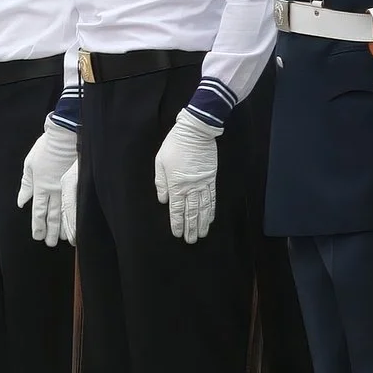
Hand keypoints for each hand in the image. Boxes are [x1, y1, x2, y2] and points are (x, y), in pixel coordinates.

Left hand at [16, 119, 76, 246]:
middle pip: (52, 215)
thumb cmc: (45, 149)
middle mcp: (54, 190)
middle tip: (50, 244)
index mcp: (40, 186)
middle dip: (51, 231)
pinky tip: (77, 225)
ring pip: (65, 212)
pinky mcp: (78, 183)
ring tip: (63, 240)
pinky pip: (75, 204)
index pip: (38, 211)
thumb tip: (21, 201)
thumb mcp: (29, 165)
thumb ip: (26, 185)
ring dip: (63, 228)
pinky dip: (75, 217)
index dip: (38, 225)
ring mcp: (67, 188)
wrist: (64, 136)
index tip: (38, 236)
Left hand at [153, 108, 220, 241]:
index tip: (178, 234)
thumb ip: (161, 183)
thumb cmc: (174, 145)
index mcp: (176, 184)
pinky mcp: (211, 178)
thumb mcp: (160, 162)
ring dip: (202, 222)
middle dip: (190, 227)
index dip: (177, 223)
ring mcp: (203, 183)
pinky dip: (211, 210)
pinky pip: (212, 197)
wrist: (195, 132)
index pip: (176, 209)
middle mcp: (191, 187)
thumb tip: (163, 200)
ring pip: (203, 208)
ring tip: (201, 234)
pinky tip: (211, 218)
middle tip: (191, 240)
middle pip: (191, 212)